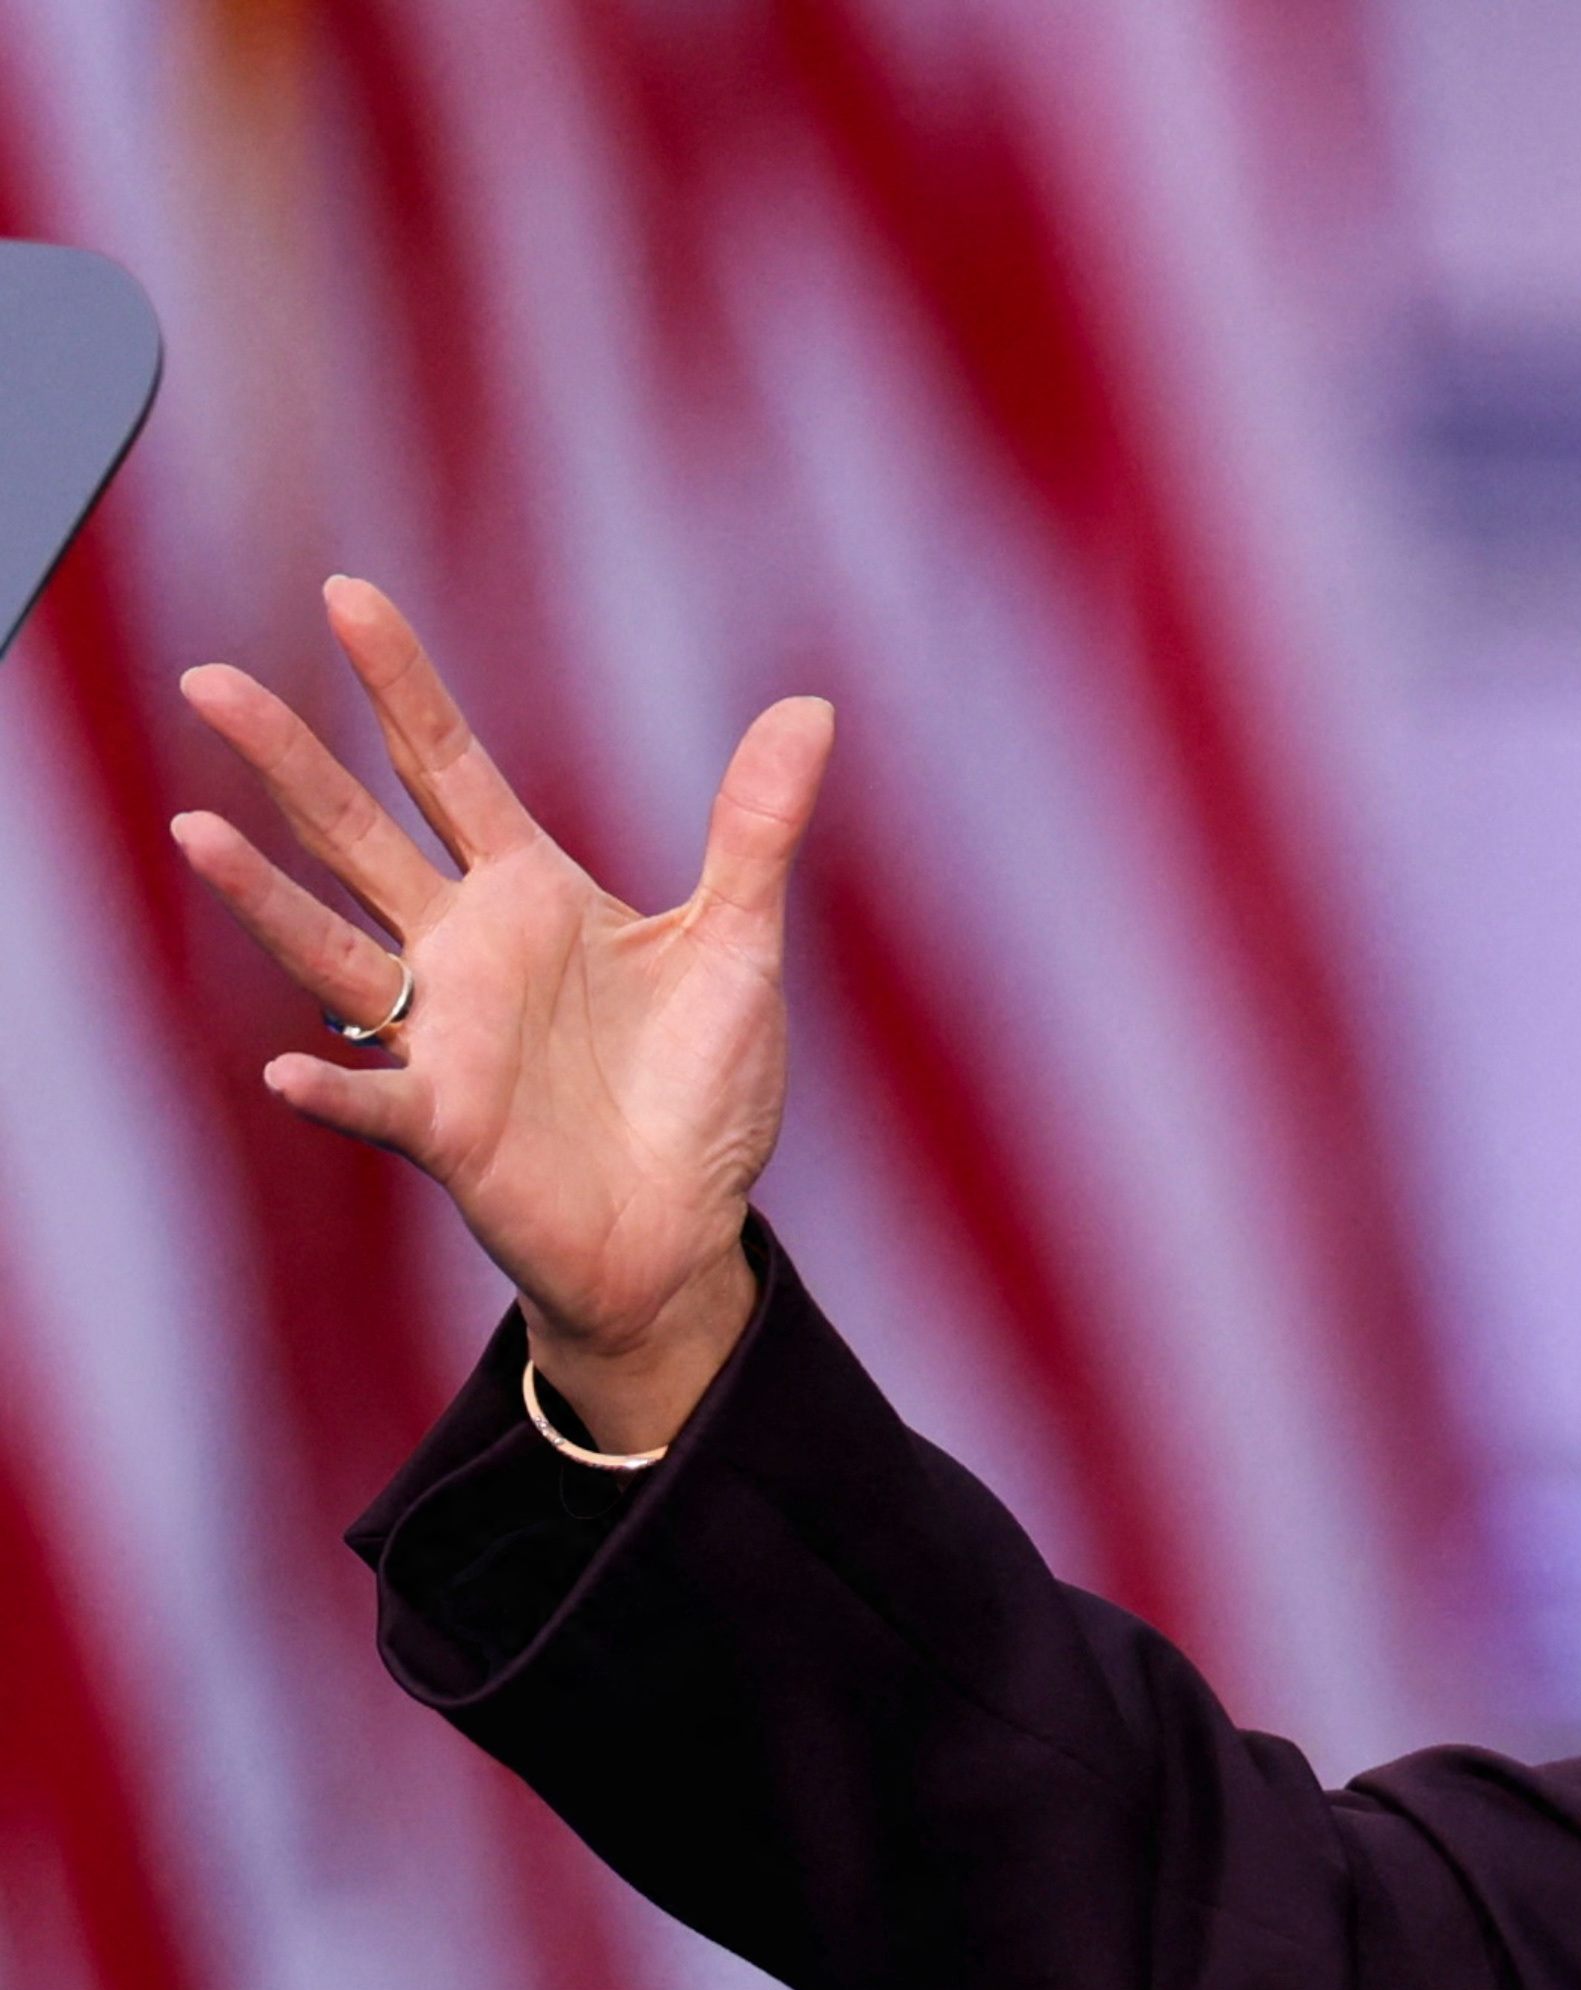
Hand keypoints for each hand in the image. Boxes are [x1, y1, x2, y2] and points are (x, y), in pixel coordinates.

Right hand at [171, 577, 831, 1451]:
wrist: (683, 1229)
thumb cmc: (698, 1089)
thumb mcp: (739, 948)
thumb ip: (756, 830)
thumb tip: (810, 708)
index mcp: (531, 894)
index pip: (447, 767)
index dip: (400, 686)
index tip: (346, 595)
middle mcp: (465, 952)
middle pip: (358, 837)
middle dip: (288, 763)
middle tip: (205, 681)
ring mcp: (444, 1038)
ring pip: (333, 952)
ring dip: (265, 900)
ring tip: (195, 832)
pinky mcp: (447, 1130)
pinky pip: (376, 1103)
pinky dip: (332, 1088)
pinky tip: (285, 1068)